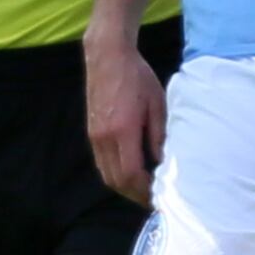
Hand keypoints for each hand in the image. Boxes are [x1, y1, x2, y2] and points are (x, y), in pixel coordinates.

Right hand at [85, 32, 166, 201]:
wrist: (108, 56)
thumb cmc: (137, 76)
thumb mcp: (157, 103)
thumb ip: (159, 135)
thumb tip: (163, 161)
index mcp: (123, 130)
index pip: (130, 174)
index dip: (144, 190)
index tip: (158, 194)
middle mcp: (104, 137)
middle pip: (116, 180)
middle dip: (134, 194)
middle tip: (153, 198)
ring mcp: (94, 136)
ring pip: (106, 174)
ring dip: (124, 186)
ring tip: (142, 189)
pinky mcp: (91, 132)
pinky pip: (101, 163)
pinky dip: (114, 173)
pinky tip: (129, 171)